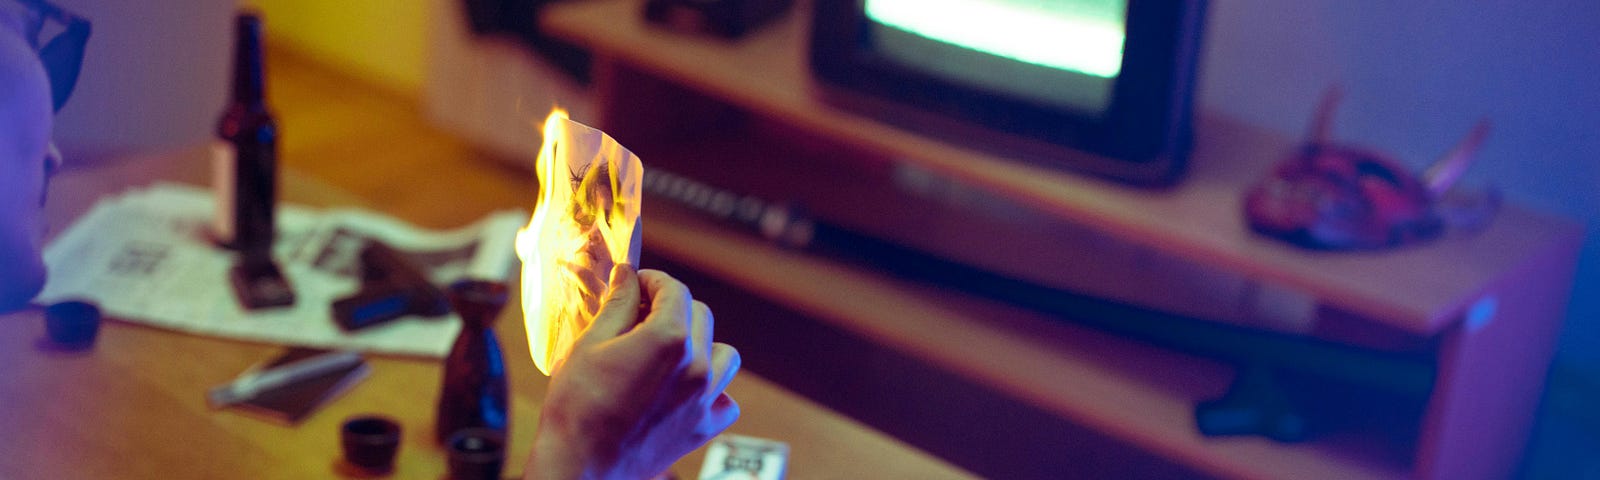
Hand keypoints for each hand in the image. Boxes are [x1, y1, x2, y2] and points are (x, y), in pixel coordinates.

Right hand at [527, 265, 740, 479]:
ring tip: (669, 352)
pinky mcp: (703, 429)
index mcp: (669, 339)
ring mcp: (704, 399)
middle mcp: (697, 367)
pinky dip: (712, 391)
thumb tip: (627, 274)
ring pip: (723, 354)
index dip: (652, 281)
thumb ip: (618, 304)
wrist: (581, 466)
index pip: (673, 290)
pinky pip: (725, 399)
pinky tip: (686, 390)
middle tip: (642, 316)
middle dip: (673, 308)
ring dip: (702, 345)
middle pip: (700, 316)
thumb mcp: (590, 344)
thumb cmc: (577, 407)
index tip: (637, 284)